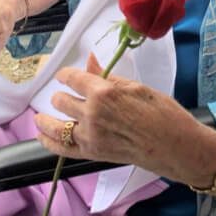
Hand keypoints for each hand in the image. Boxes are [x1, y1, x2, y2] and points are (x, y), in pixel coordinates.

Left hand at [35, 54, 215, 183]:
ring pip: (55, 126)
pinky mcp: (92, 154)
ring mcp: (90, 136)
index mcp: (104, 92)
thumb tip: (91, 61)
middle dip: (62, 95)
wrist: (174, 145)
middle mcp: (91, 114)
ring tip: (42, 116)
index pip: (73, 79)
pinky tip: (42, 136)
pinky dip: (48, 142)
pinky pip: (62, 149)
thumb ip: (109, 76)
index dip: (66, 74)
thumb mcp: (137, 87)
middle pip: (62, 101)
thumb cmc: (163, 112)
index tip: (65, 75)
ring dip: (47, 119)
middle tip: (66, 94)